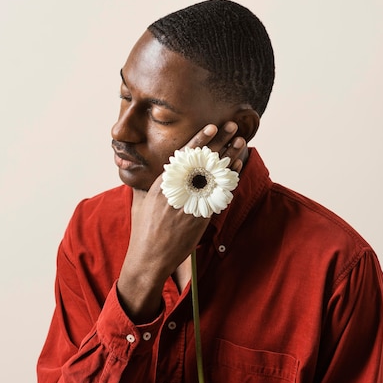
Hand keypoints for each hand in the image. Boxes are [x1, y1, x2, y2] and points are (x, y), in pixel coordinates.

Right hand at [117, 122, 245, 321]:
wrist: (150, 257)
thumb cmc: (144, 230)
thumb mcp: (142, 201)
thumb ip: (150, 185)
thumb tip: (145, 171)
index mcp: (163, 183)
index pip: (184, 156)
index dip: (200, 139)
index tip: (212, 126)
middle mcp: (177, 190)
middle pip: (203, 161)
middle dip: (220, 142)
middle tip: (232, 126)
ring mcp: (191, 203)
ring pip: (214, 175)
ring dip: (229, 156)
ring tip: (240, 142)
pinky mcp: (200, 217)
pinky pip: (219, 194)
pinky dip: (229, 180)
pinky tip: (236, 168)